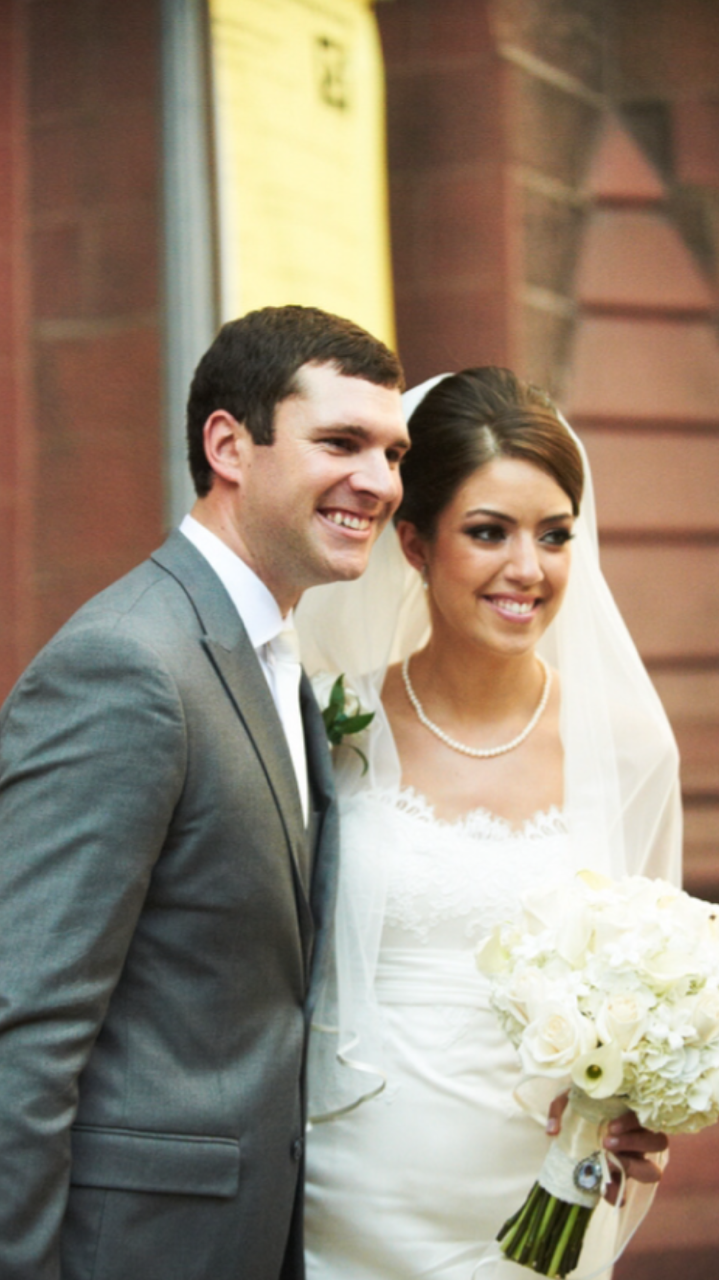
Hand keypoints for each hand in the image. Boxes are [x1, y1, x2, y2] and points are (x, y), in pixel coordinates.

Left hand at [546, 1094, 667, 1204]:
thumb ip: (559, 1110)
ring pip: (652, 1170)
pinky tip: (602, 1188)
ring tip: (607, 1162)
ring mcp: (634, 1160)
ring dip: (633, 1167)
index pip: (645, 1117)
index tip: (611, 1126)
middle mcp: (638, 1138)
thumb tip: (553, 1130)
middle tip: (607, 1142)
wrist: (571, 1126)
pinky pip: (627, 1193)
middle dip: (635, 1143)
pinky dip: (616, 1193)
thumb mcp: (567, 1102)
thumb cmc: (577, 1109)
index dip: (633, 1124)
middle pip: (658, 1143)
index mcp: (630, 1115)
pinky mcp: (621, 1179)